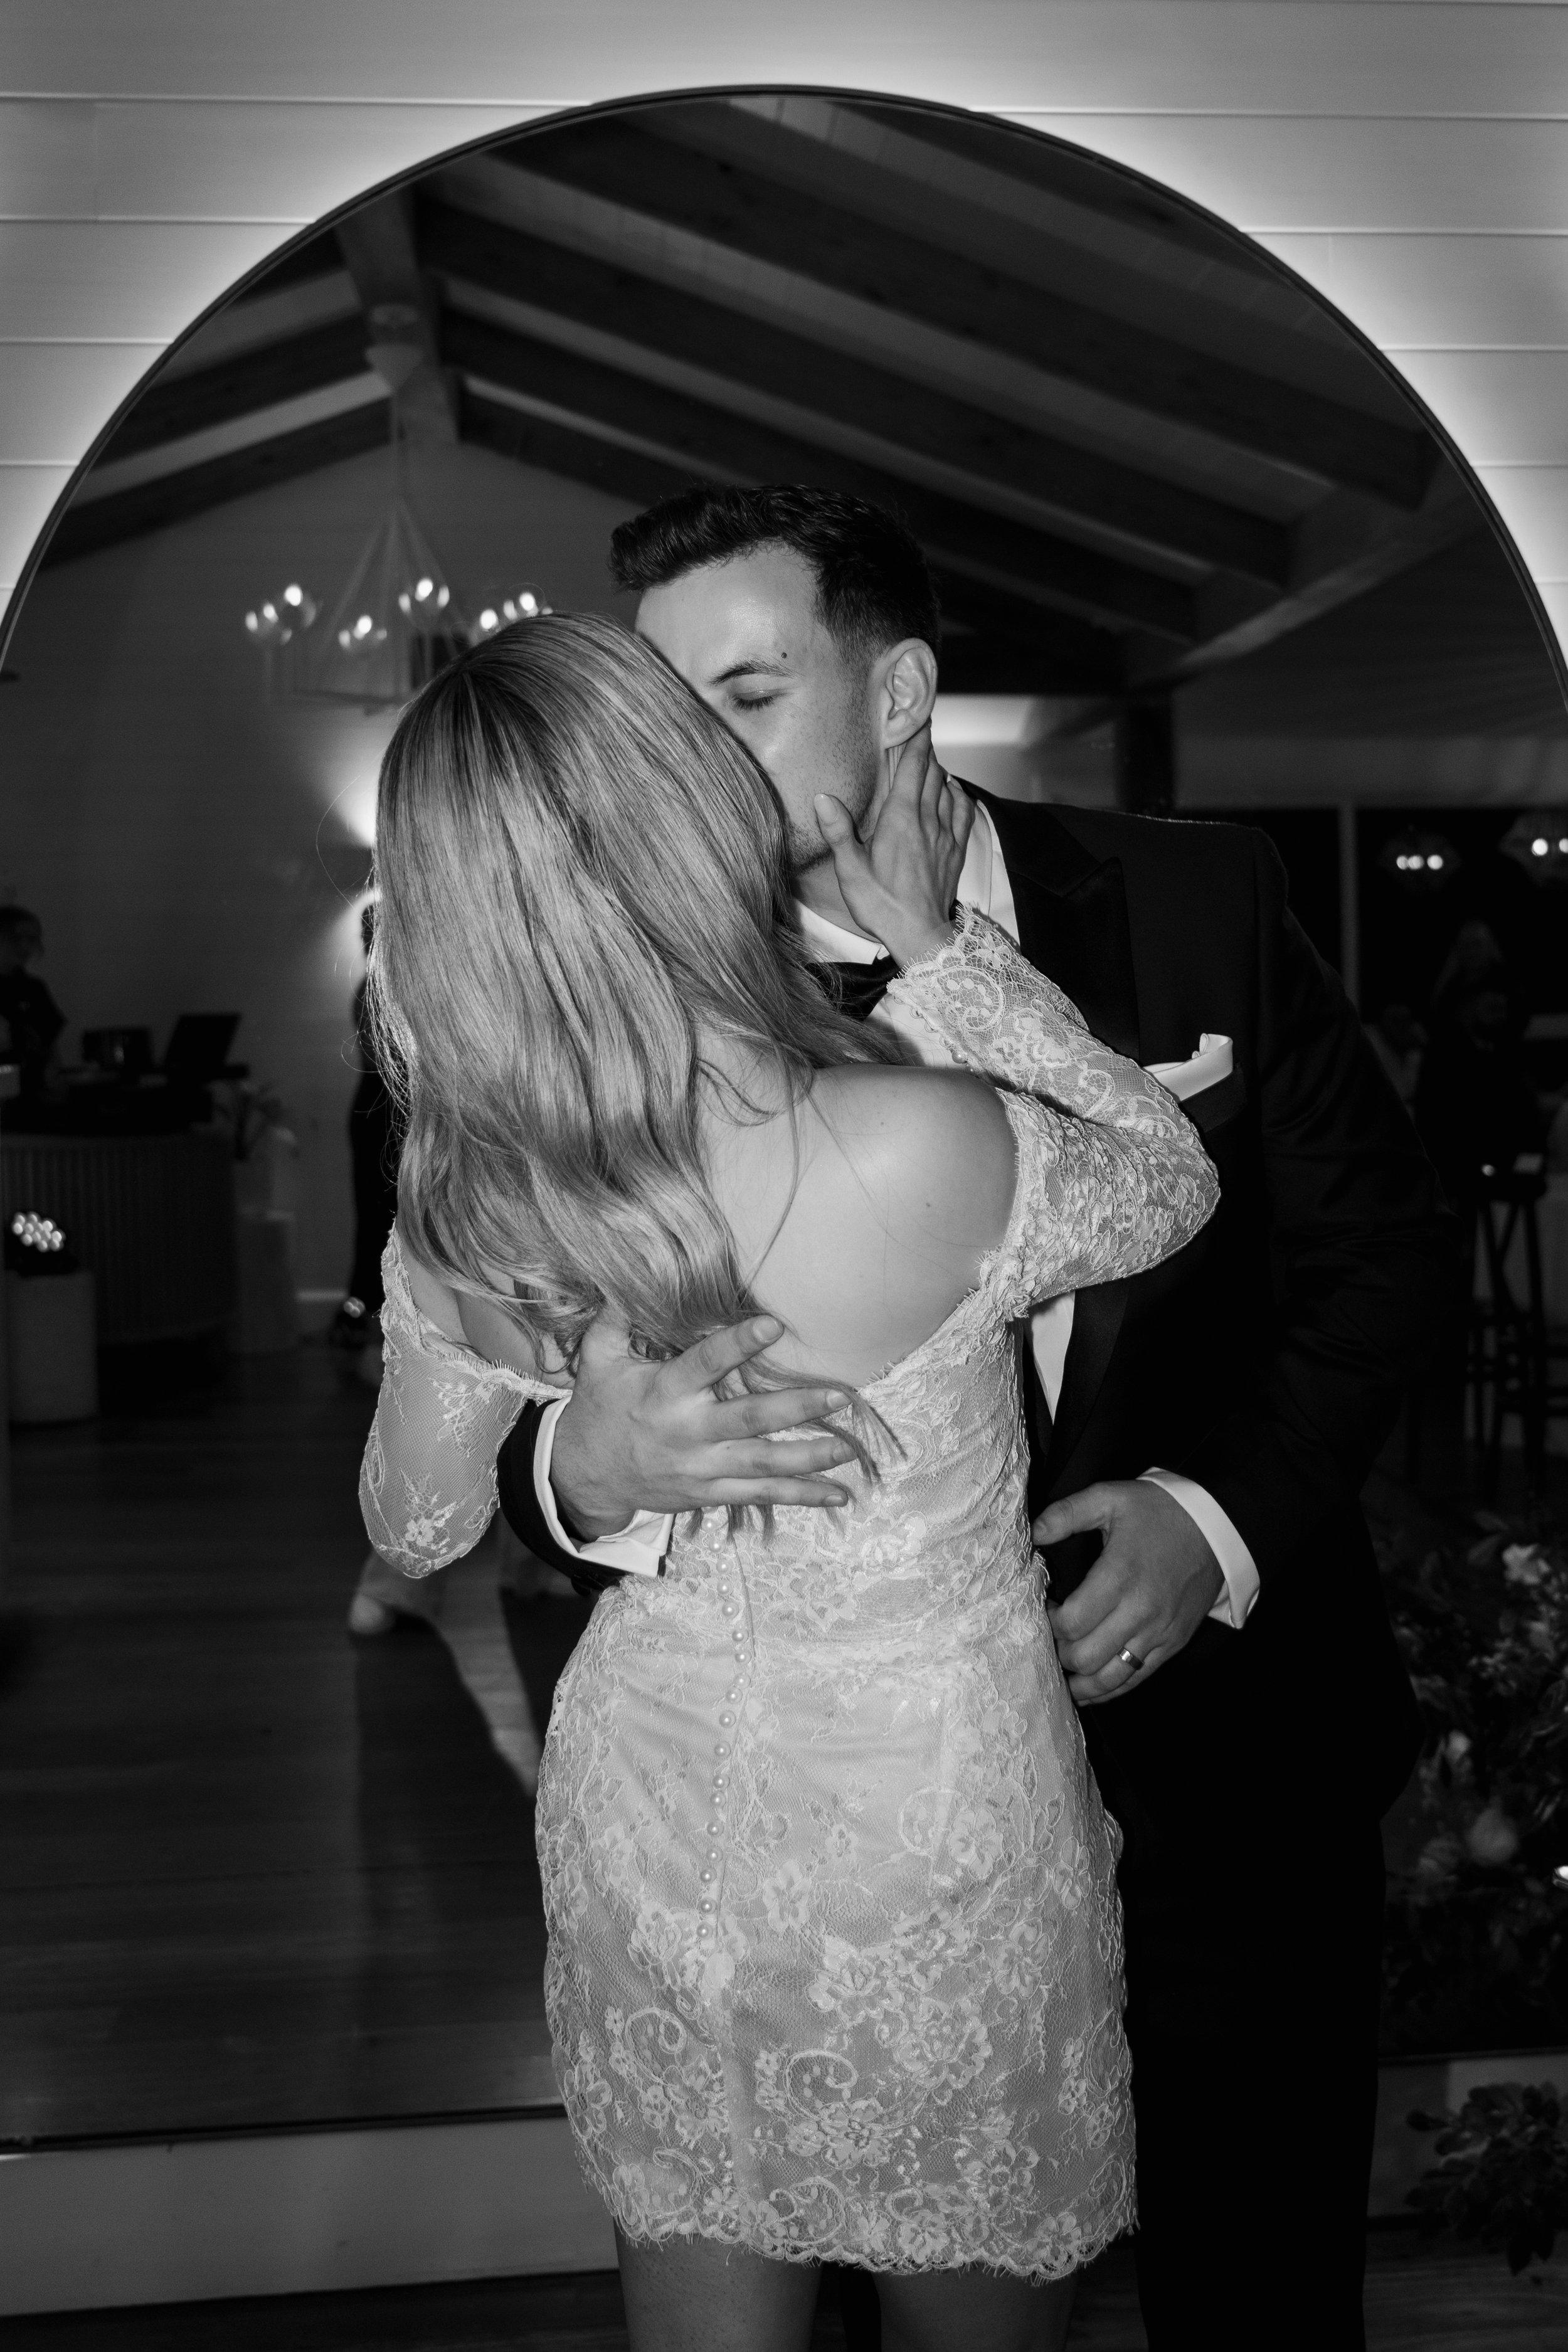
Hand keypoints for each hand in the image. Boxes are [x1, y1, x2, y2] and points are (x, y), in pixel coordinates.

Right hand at [550, 1314, 857, 1538]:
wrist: (584, 1475)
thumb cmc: (599, 1408)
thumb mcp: (597, 1359)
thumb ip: (615, 1319)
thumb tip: (628, 1276)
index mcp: (665, 1393)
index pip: (706, 1363)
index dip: (738, 1344)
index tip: (773, 1324)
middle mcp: (689, 1432)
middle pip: (749, 1420)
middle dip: (795, 1408)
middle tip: (837, 1395)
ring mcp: (702, 1467)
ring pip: (763, 1464)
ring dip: (809, 1458)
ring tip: (848, 1449)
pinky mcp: (710, 1492)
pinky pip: (761, 1496)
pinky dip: (801, 1496)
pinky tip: (838, 1493)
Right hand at [813, 725, 973, 967]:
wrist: (920, 935)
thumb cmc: (882, 905)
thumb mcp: (851, 871)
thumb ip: (839, 832)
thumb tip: (823, 798)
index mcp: (901, 819)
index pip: (913, 767)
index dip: (917, 739)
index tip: (918, 718)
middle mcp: (927, 820)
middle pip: (932, 772)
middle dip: (926, 749)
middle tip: (921, 730)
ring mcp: (946, 835)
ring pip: (947, 789)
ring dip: (940, 770)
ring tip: (931, 758)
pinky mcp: (956, 851)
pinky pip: (963, 813)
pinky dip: (959, 795)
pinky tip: (954, 790)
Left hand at [1034, 1480, 1223, 1704]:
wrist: (1216, 1526)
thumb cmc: (1160, 1510)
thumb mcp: (1110, 1497)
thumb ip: (1066, 1513)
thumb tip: (1033, 1533)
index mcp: (1119, 1575)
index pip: (1072, 1622)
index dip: (1048, 1622)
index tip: (1042, 1608)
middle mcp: (1140, 1611)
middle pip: (1086, 1656)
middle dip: (1059, 1652)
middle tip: (1050, 1637)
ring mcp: (1159, 1632)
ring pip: (1111, 1677)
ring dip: (1080, 1681)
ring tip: (1060, 1673)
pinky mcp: (1173, 1643)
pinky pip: (1137, 1678)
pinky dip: (1110, 1689)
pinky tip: (1089, 1690)